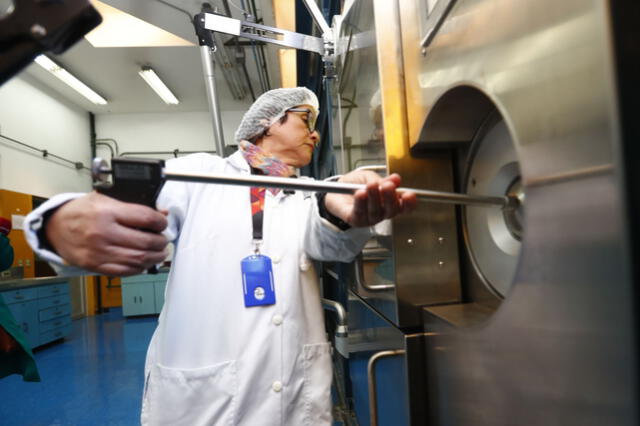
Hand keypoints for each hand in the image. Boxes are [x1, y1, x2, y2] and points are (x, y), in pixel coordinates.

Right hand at [45, 192, 168, 275]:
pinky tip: (143, 262)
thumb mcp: (105, 199)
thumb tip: (160, 213)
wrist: (54, 227)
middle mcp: (103, 232)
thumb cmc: (80, 211)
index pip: (145, 218)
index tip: (162, 224)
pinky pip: (125, 271)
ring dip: (154, 257)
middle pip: (145, 242)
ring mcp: (99, 251)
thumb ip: (133, 206)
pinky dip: (139, 268)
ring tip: (158, 252)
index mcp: (107, 212)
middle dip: (161, 242)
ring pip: (138, 259)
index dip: (160, 222)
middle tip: (163, 240)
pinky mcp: (95, 265)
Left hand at [324, 171, 416, 227]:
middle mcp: (381, 212)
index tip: (409, 195)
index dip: (409, 203)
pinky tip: (360, 194)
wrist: (335, 190)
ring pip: (375, 211)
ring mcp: (369, 218)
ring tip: (371, 185)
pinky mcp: (355, 220)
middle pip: (391, 210)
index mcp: (389, 202)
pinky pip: (359, 212)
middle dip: (390, 198)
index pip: (403, 207)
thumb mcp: (369, 177)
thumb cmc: (355, 184)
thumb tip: (396, 179)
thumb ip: (381, 179)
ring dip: (374, 197)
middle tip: (387, 186)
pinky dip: (360, 202)